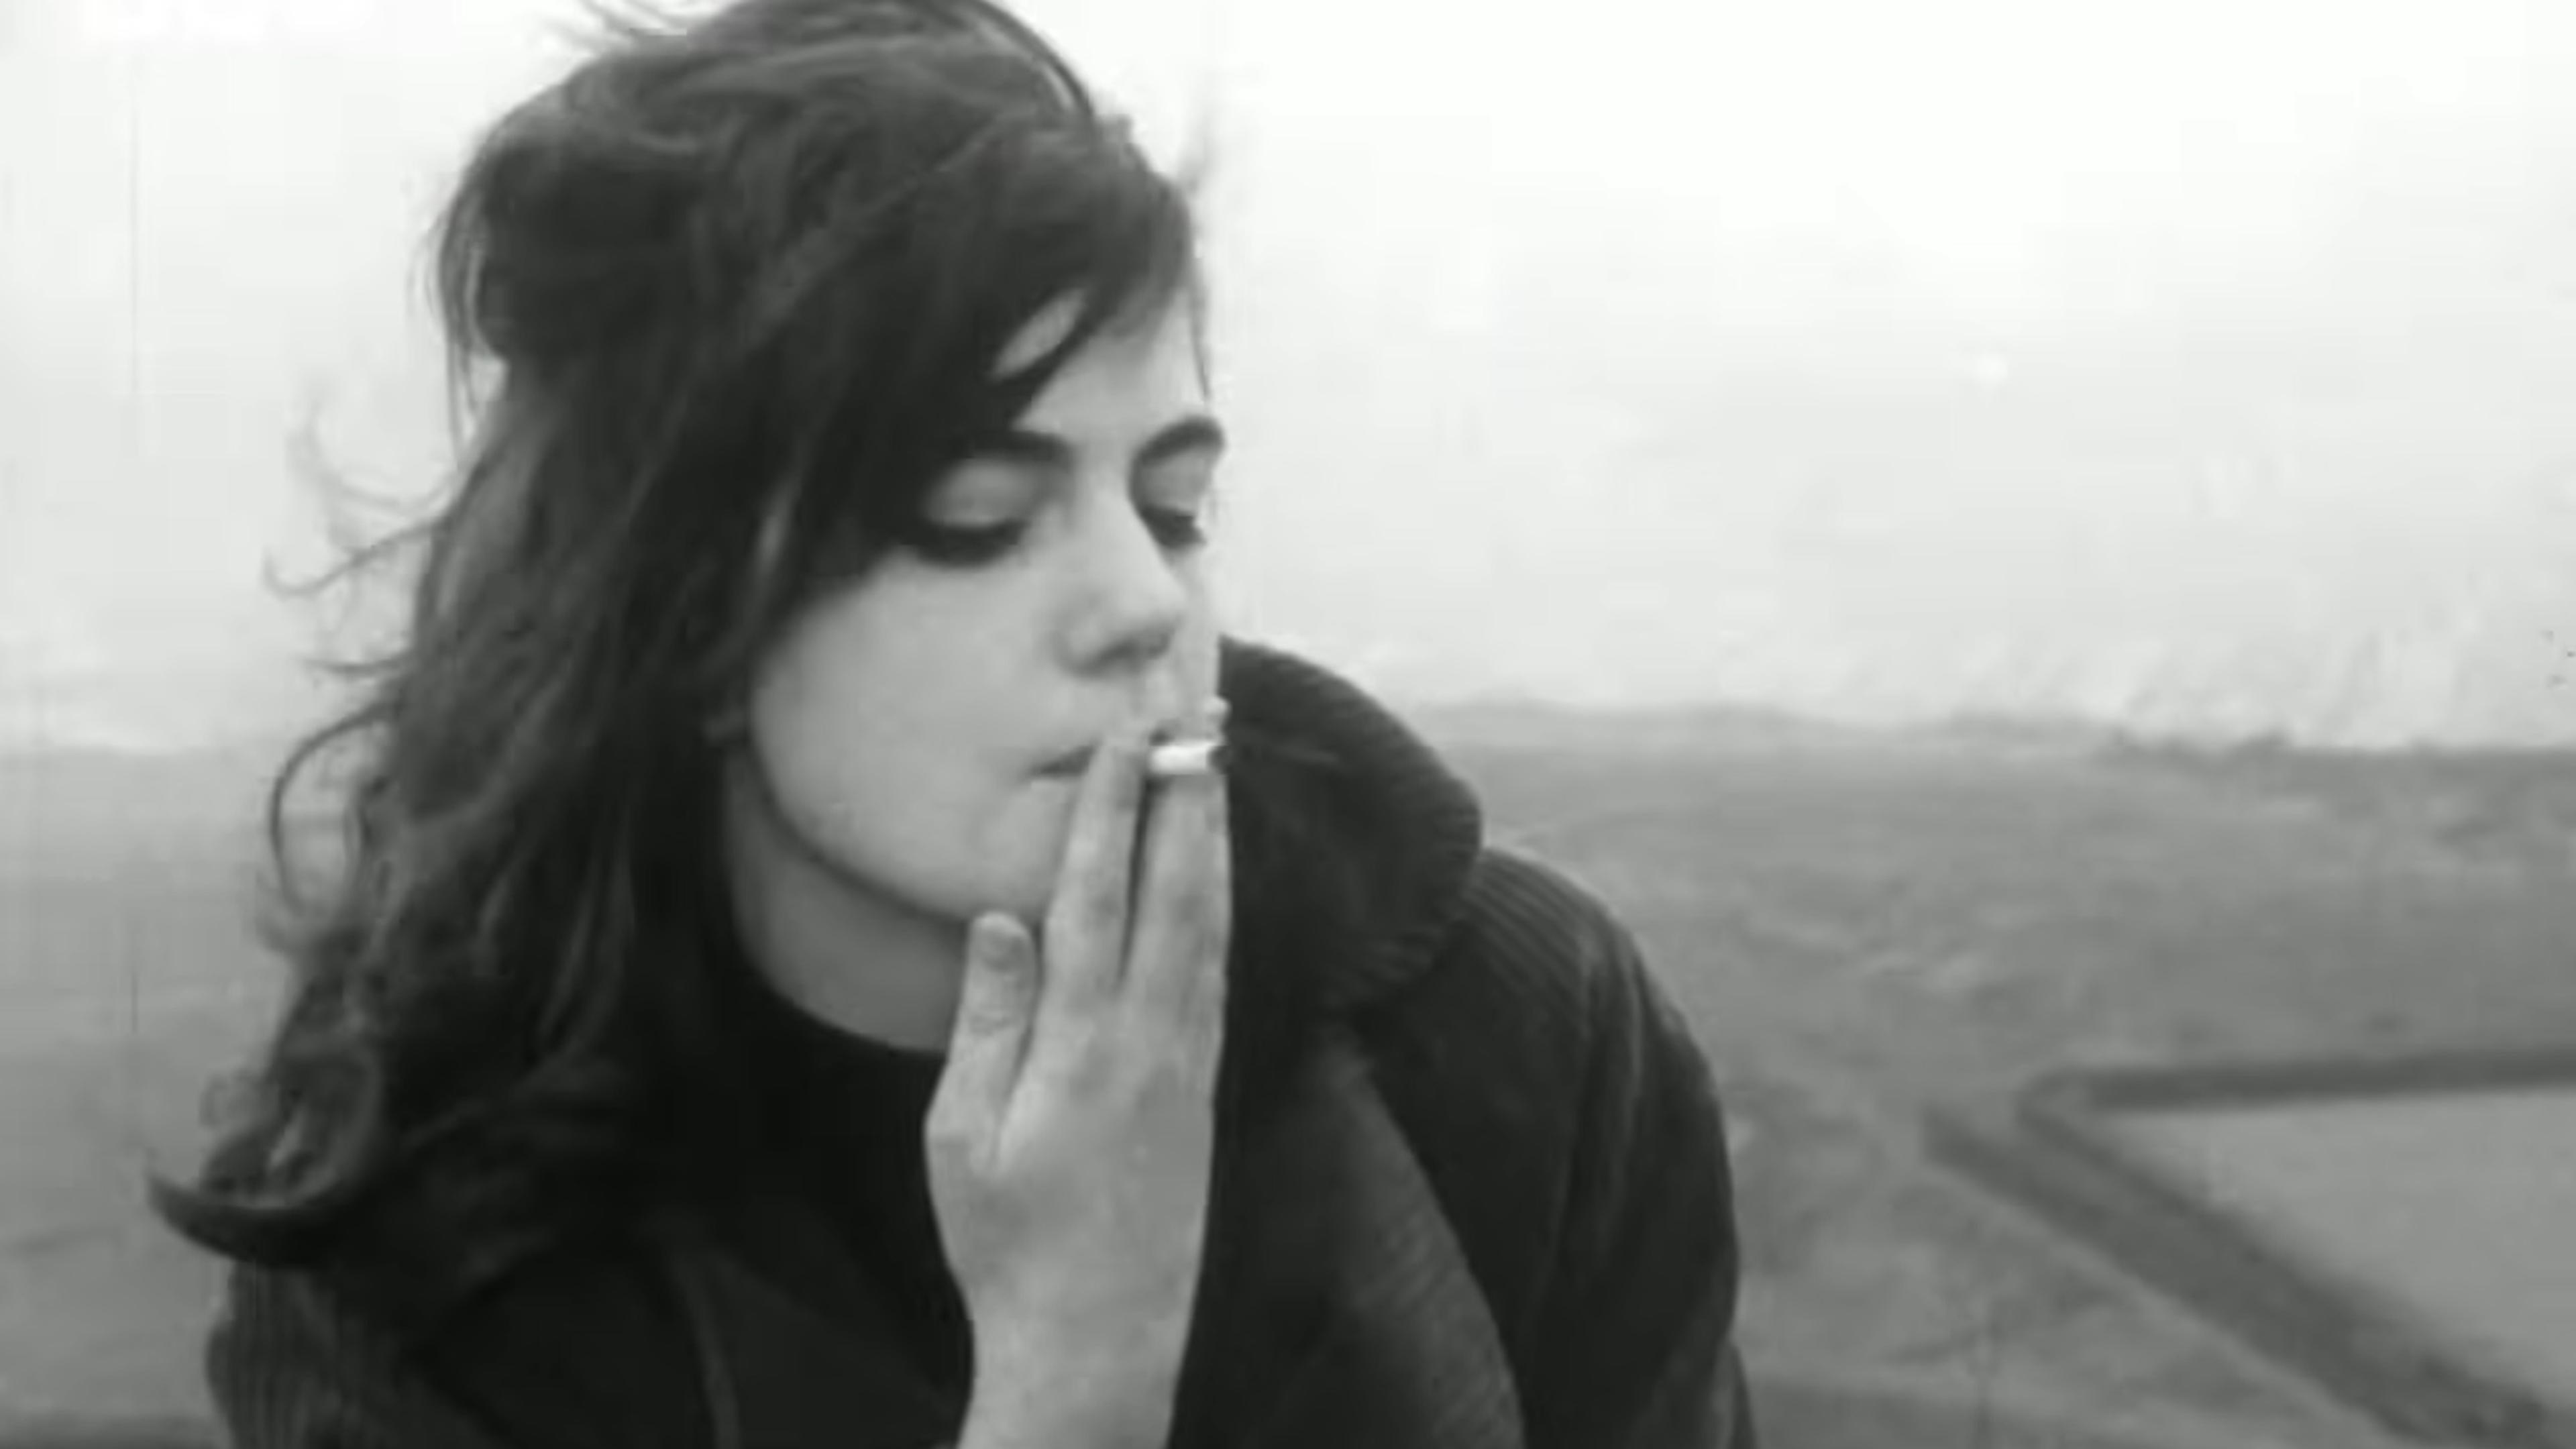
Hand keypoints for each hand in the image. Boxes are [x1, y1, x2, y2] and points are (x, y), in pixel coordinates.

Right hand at [927, 702, 1230, 1446]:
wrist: (1099, 1339)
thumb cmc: (1010, 1245)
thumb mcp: (965, 1141)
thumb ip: (990, 1024)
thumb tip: (1002, 922)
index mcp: (1081, 1047)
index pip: (1099, 898)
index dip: (1113, 810)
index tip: (1124, 736)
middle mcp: (1149, 1041)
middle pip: (1177, 891)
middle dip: (1185, 793)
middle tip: (1198, 713)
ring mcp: (1187, 1062)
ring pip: (1211, 924)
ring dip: (1212, 838)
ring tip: (1214, 763)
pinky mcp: (1203, 1087)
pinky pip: (1219, 971)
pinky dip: (1219, 905)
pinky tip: (1216, 872)